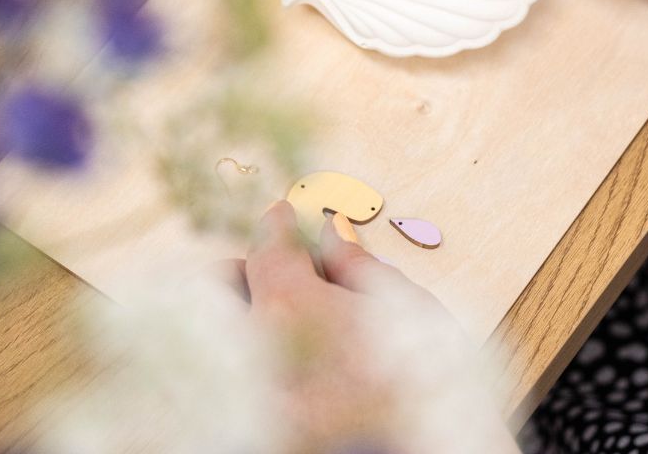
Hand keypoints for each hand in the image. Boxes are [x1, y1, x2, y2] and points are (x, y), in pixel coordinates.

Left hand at [217, 200, 518, 453]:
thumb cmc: (432, 383)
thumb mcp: (406, 307)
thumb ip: (356, 265)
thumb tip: (331, 233)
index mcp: (292, 307)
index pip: (267, 251)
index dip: (276, 226)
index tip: (282, 215)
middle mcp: (258, 352)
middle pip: (215, 293)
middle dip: (241, 274)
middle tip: (280, 275)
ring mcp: (257, 397)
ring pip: (225, 339)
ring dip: (246, 320)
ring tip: (291, 323)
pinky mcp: (269, 430)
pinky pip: (240, 385)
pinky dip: (258, 365)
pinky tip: (295, 363)